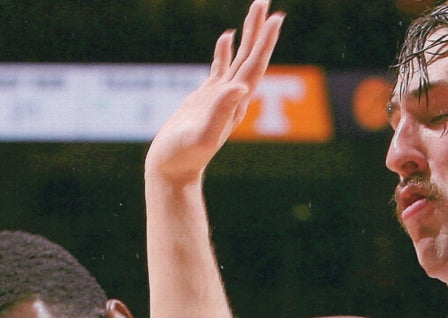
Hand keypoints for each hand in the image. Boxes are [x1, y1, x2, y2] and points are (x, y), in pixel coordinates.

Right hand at [144, 0, 284, 187]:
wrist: (172, 170)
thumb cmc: (184, 157)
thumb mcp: (202, 135)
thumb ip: (222, 112)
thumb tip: (241, 87)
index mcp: (235, 103)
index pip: (254, 66)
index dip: (265, 42)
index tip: (276, 19)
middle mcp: (233, 98)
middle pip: (251, 57)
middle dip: (260, 29)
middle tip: (265, 2)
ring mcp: (220, 97)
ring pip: (238, 58)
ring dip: (248, 35)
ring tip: (255, 10)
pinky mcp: (206, 98)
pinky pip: (220, 68)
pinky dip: (225, 50)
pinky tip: (227, 37)